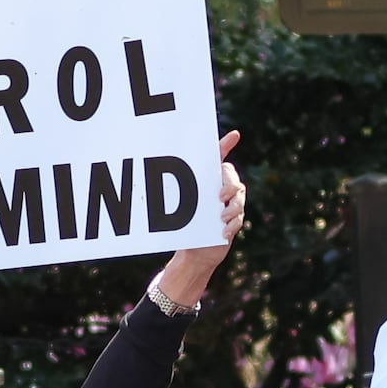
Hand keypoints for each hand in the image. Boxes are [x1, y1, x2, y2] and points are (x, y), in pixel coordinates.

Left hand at [146, 130, 245, 312]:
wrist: (194, 252)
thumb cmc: (183, 228)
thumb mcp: (174, 211)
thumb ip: (169, 197)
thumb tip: (147, 184)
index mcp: (208, 180)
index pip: (218, 157)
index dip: (226, 145)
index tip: (233, 135)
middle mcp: (222, 188)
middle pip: (232, 177)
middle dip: (229, 185)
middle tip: (219, 197)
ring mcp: (231, 203)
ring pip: (239, 197)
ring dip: (232, 207)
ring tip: (221, 218)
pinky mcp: (236, 219)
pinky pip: (240, 217)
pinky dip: (232, 224)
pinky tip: (224, 231)